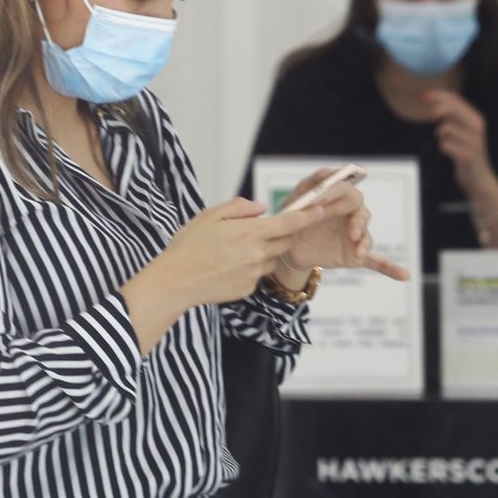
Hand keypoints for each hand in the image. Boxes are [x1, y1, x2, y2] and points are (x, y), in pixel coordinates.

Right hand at [159, 197, 324, 306]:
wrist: (176, 281)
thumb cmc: (189, 245)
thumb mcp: (210, 215)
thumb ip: (240, 208)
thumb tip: (262, 209)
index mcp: (251, 232)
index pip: (290, 223)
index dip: (308, 216)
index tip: (322, 210)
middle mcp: (258, 254)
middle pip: (284, 242)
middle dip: (279, 234)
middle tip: (255, 231)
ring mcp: (254, 274)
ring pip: (270, 260)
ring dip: (262, 253)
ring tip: (232, 252)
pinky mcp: (248, 289)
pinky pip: (256, 276)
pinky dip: (249, 269)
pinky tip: (226, 267)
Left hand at [277, 169, 410, 282]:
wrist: (285, 247)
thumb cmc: (293, 218)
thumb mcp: (296, 198)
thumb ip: (312, 183)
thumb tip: (331, 173)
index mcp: (339, 199)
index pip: (349, 193)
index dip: (340, 199)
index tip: (325, 207)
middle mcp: (351, 216)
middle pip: (362, 213)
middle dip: (357, 221)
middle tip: (348, 231)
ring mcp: (354, 237)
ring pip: (366, 236)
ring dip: (364, 242)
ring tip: (359, 249)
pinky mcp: (355, 255)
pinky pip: (376, 261)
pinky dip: (391, 268)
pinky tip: (405, 275)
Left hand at [424, 90, 495, 191]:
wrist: (479, 179)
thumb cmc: (467, 153)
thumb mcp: (465, 132)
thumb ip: (454, 119)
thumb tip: (436, 105)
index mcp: (476, 119)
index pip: (456, 100)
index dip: (438, 95)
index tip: (423, 96)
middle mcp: (477, 127)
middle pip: (452, 109)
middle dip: (437, 110)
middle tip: (430, 118)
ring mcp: (473, 141)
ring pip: (446, 128)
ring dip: (440, 135)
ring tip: (445, 142)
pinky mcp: (467, 155)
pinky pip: (445, 145)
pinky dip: (443, 148)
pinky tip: (448, 153)